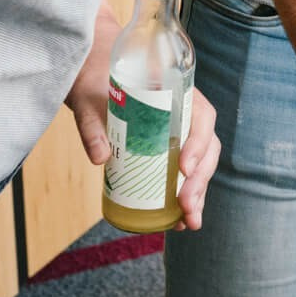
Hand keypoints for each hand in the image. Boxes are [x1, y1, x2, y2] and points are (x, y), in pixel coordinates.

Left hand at [67, 0, 222, 230]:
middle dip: (200, 180)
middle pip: (206, 147)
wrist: (90, 74)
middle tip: (187, 208)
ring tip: (190, 222)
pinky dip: (187, 195)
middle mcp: (184, 113)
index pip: (201, 117)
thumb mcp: (89, 101)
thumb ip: (93, 125)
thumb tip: (100, 158)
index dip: (198, 143)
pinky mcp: (167, 149)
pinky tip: (181, 219)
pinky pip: (186, 172)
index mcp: (176, 93)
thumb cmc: (93, 82)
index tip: (183, 166)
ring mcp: (179, 132)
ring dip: (199, 193)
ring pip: (201, 163)